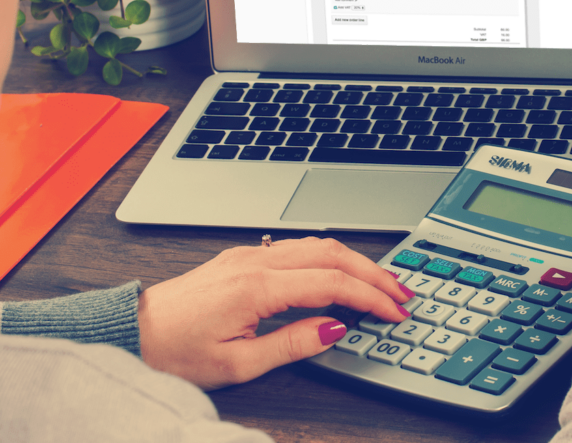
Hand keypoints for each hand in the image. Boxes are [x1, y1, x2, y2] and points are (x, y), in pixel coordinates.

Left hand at [138, 236, 412, 389]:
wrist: (131, 332)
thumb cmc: (174, 352)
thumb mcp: (237, 364)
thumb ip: (292, 344)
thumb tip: (336, 328)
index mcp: (257, 287)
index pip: (333, 283)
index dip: (371, 297)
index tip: (395, 312)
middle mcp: (256, 262)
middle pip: (333, 254)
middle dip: (374, 272)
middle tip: (402, 293)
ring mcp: (249, 255)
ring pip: (318, 245)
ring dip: (355, 261)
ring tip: (380, 282)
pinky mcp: (243, 258)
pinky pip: (299, 248)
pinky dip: (330, 258)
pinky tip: (341, 273)